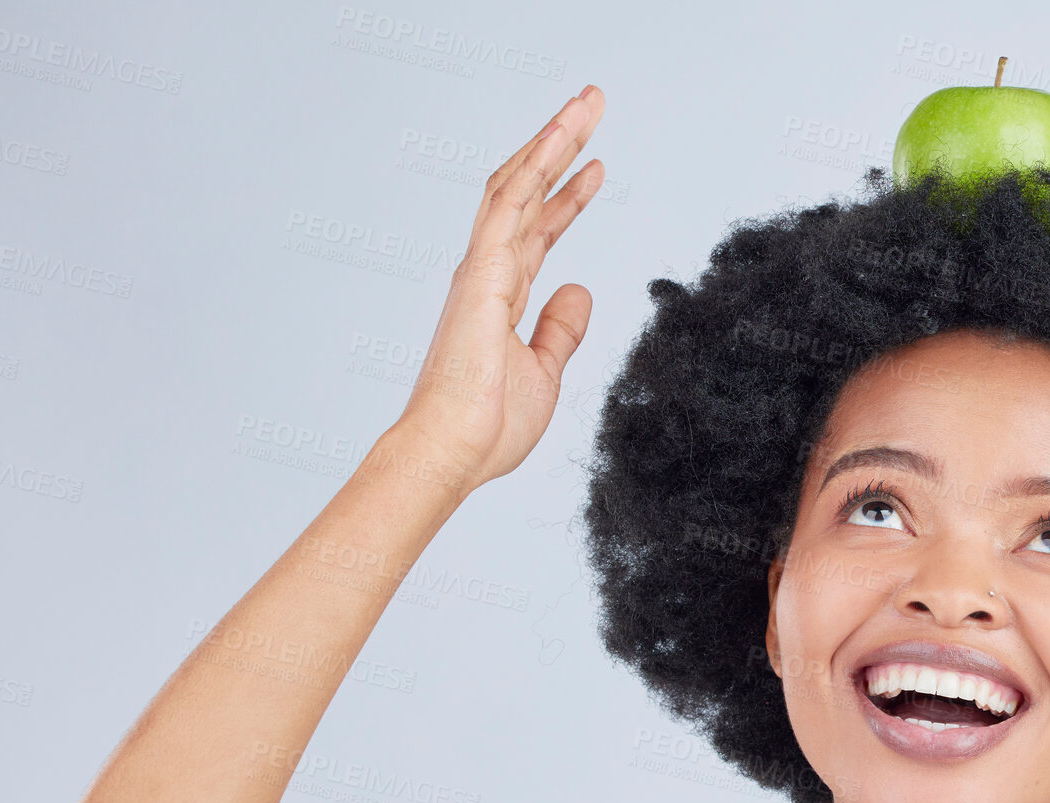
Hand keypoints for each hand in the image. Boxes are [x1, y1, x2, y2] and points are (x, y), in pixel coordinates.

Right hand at [400, 86, 606, 491]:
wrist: (453, 452)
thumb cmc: (487, 427)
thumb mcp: (544, 372)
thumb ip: (560, 329)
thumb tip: (581, 289)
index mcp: (499, 298)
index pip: (539, 233)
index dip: (567, 199)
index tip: (595, 169)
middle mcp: (487, 274)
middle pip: (527, 195)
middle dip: (560, 150)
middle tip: (591, 109)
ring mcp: (481, 270)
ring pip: (517, 185)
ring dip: (552, 140)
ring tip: (585, 103)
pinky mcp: (481, 274)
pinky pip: (511, 205)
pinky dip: (536, 165)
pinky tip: (561, 134)